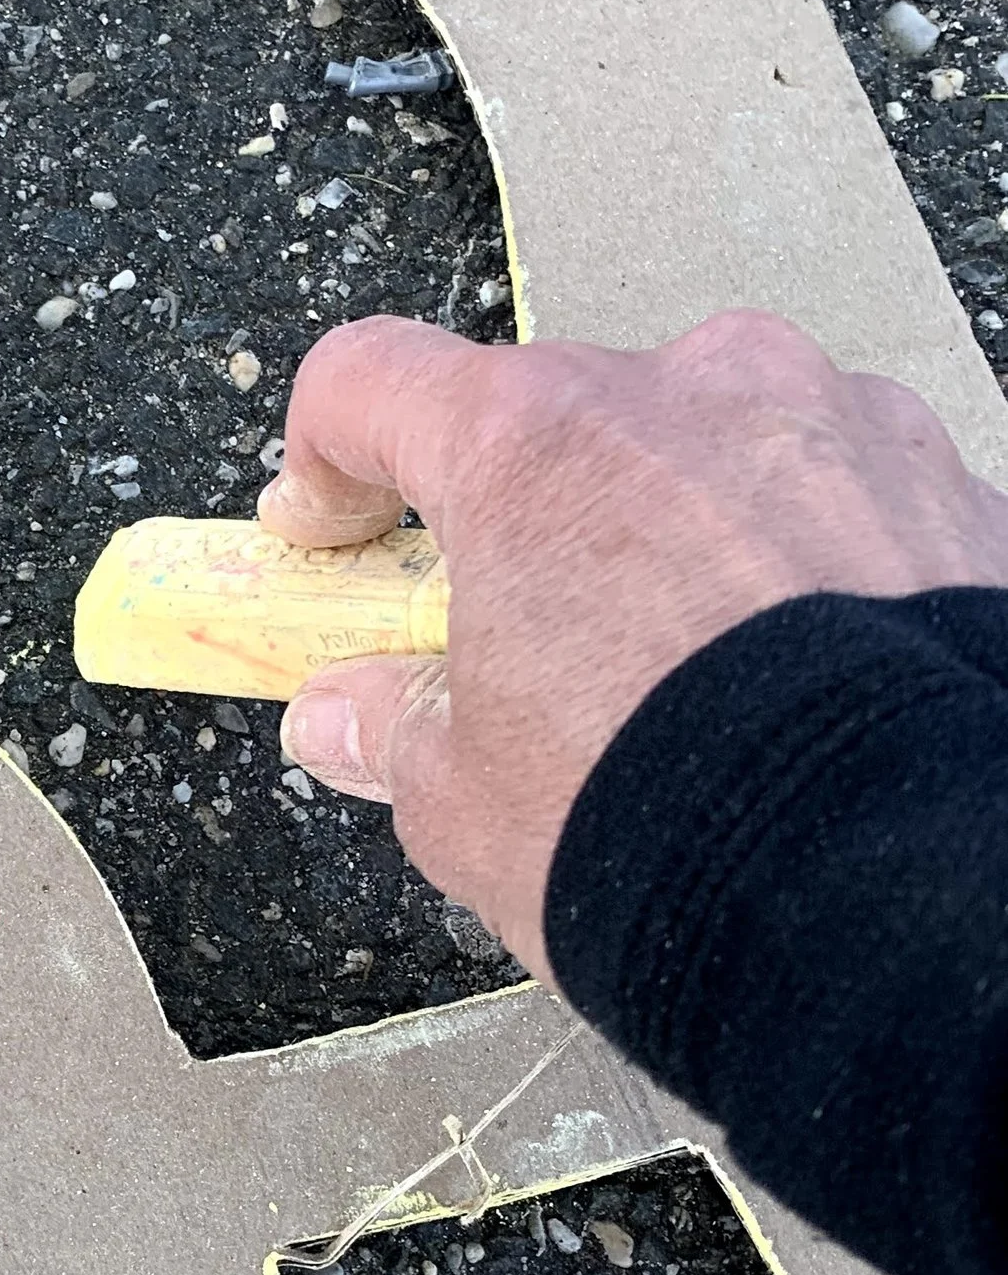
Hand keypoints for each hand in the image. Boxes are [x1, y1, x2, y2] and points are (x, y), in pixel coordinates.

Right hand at [259, 309, 1007, 979]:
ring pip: (721, 450)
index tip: (331, 537)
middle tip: (531, 646)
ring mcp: (837, 426)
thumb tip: (347, 714)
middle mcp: (690, 392)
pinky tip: (810, 689)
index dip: (328, 460)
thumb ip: (393, 729)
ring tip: (697, 679)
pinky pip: (849, 503)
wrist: (892, 894)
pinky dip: (814, 567)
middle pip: (565, 422)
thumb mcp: (464, 801)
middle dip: (537, 521)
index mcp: (534, 444)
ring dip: (687, 532)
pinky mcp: (954, 491)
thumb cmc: (663, 825)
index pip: (374, 380)